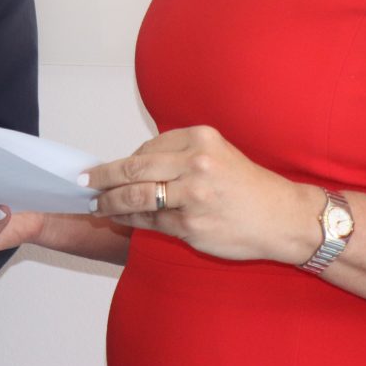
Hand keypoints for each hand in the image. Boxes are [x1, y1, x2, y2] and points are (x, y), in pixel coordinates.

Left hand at [83, 125, 319, 264]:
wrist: (282, 217)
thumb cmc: (247, 186)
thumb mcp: (216, 152)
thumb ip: (177, 155)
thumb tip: (131, 166)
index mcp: (199, 139)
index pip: (146, 148)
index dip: (121, 162)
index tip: (102, 168)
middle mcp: (195, 164)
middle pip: (133, 169)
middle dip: (102, 177)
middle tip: (83, 182)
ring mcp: (192, 196)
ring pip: (137, 197)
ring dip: (109, 202)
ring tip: (96, 205)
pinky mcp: (191, 226)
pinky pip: (151, 222)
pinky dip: (131, 220)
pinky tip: (122, 219)